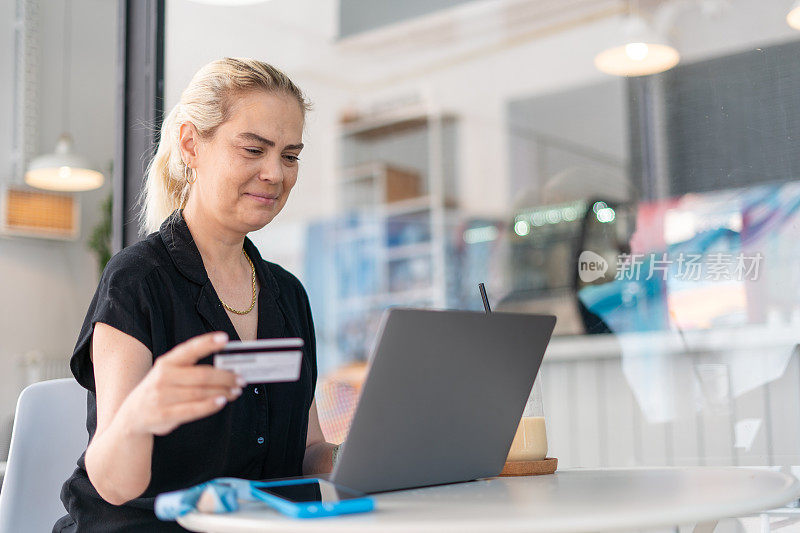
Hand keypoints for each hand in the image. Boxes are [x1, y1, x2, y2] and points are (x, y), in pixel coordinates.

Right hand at [119, 332, 243, 435]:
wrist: (131, 417)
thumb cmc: (160, 391)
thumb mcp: (169, 374)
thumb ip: (192, 369)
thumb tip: (227, 368)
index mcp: (166, 362)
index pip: (189, 349)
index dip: (207, 343)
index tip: (225, 338)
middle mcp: (163, 377)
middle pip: (202, 375)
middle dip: (225, 376)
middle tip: (241, 379)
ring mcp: (162, 396)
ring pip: (200, 392)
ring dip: (223, 391)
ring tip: (236, 391)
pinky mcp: (163, 415)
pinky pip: (192, 409)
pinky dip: (210, 405)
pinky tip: (222, 401)